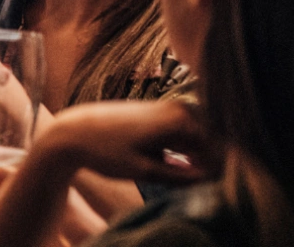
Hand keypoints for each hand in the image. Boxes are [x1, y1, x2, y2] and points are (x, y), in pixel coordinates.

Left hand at [37, 100, 216, 184]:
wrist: (72, 132)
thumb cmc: (104, 151)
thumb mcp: (143, 170)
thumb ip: (179, 177)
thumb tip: (208, 179)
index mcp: (180, 120)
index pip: (218, 148)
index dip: (221, 169)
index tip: (213, 185)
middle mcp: (179, 108)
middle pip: (213, 139)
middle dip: (213, 160)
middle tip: (202, 182)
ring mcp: (169, 107)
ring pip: (199, 135)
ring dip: (200, 155)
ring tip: (189, 175)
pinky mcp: (159, 112)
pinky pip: (185, 131)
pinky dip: (187, 148)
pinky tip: (179, 164)